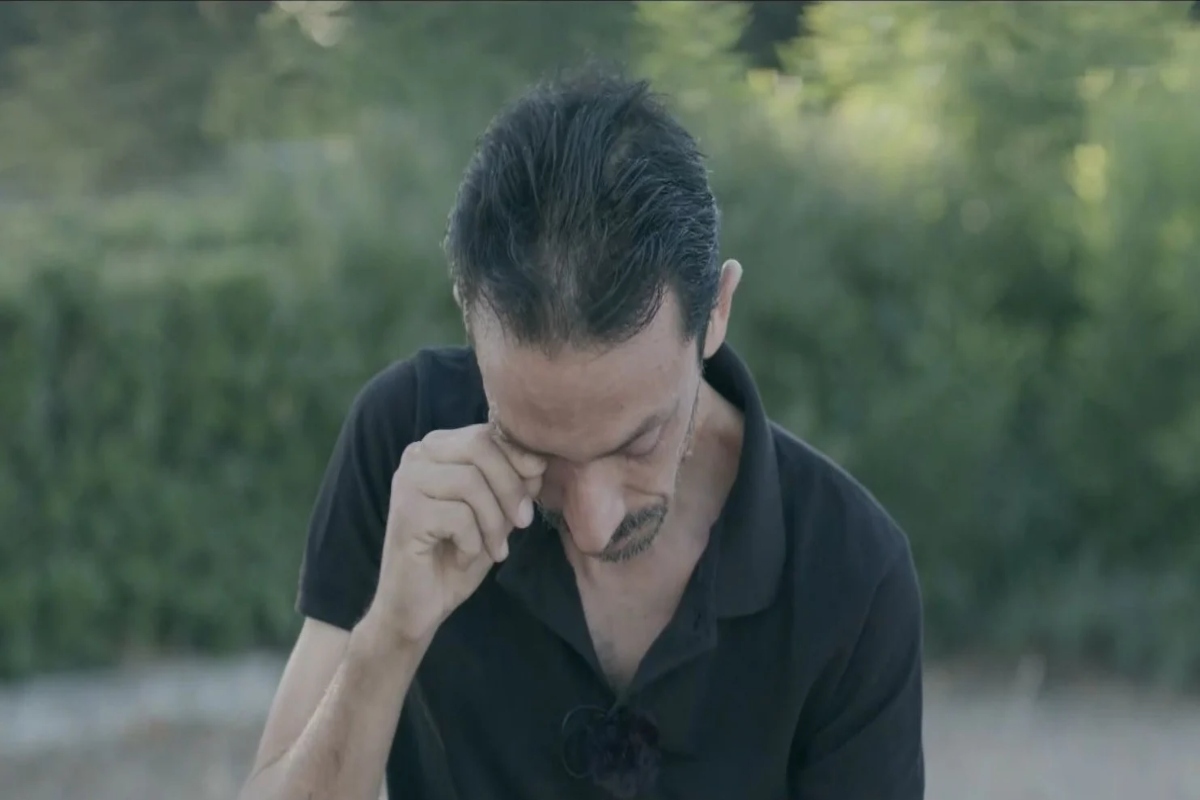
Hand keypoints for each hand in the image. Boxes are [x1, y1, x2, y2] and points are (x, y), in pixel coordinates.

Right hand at [366, 424, 545, 645]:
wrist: (418, 606)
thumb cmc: (457, 554)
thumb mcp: (496, 513)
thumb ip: (514, 483)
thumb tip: (538, 461)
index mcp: (437, 448)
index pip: (486, 434)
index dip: (519, 459)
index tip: (534, 492)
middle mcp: (417, 456)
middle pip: (479, 447)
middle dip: (510, 488)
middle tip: (522, 523)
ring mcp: (407, 482)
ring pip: (471, 482)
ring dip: (494, 523)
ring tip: (494, 549)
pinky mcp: (406, 513)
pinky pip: (459, 516)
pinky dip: (472, 543)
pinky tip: (463, 559)